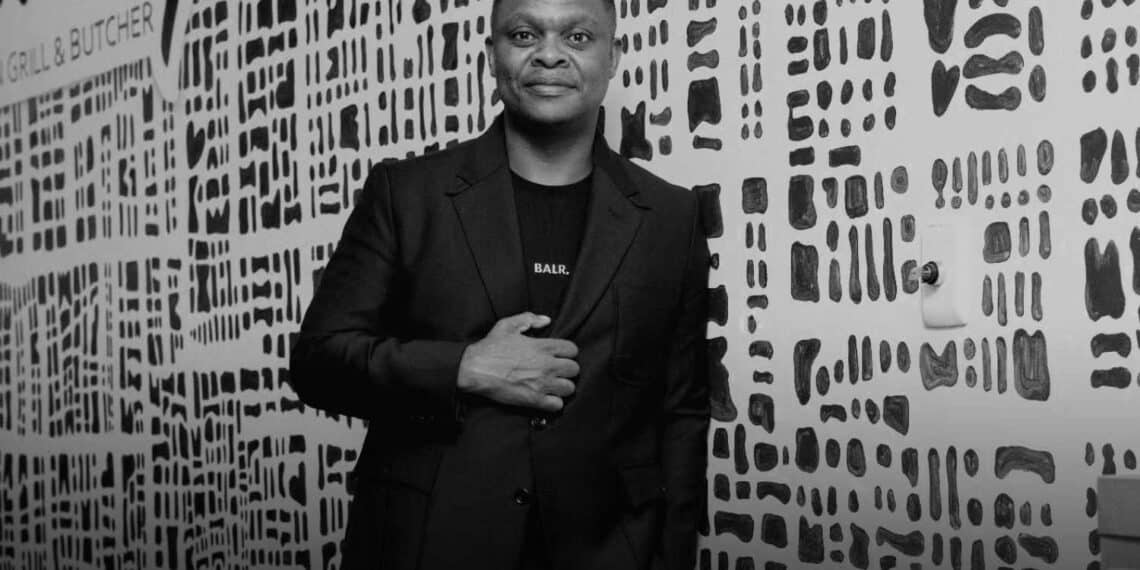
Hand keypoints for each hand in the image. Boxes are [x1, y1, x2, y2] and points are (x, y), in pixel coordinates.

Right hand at [457, 312, 578, 411]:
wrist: (474, 368)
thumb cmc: (490, 347)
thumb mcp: (507, 325)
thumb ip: (529, 319)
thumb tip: (546, 320)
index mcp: (543, 346)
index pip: (572, 350)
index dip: (568, 353)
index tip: (560, 356)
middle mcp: (547, 364)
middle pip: (574, 369)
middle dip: (567, 370)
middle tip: (557, 372)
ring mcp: (542, 383)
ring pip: (569, 388)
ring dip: (562, 387)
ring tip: (553, 386)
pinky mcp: (534, 399)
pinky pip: (557, 405)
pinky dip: (554, 403)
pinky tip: (546, 398)